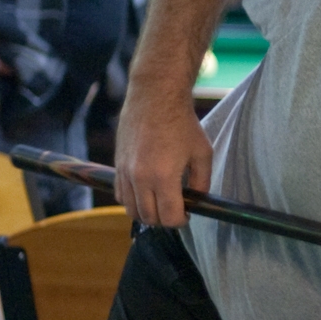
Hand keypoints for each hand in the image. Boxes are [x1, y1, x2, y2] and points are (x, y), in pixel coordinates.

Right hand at [114, 78, 211, 225]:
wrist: (154, 98)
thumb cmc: (182, 124)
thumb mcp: (203, 153)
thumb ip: (202, 182)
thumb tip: (197, 201)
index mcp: (163, 177)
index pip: (168, 217)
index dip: (181, 221)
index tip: (187, 215)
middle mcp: (140, 178)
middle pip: (148, 217)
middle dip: (164, 220)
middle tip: (176, 211)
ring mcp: (125, 172)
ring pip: (131, 209)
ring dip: (147, 213)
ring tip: (161, 204)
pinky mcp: (117, 165)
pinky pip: (120, 194)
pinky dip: (132, 201)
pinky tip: (146, 193)